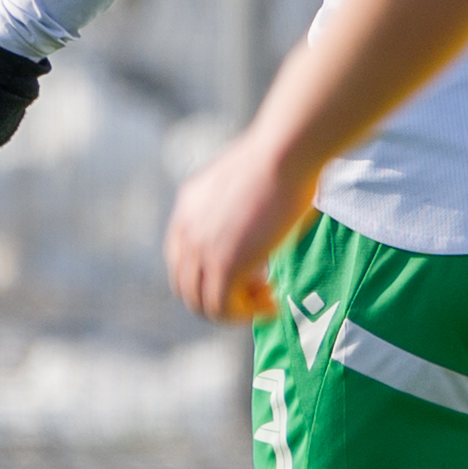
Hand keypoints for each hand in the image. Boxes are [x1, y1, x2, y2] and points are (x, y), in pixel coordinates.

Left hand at [163, 117, 318, 322]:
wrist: (285, 153)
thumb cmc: (285, 156)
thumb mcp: (250, 177)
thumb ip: (244, 198)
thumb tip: (271, 201)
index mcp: (188, 206)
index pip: (182, 257)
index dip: (212, 272)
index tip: (250, 271)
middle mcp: (186, 231)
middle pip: (186, 285)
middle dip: (222, 295)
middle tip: (261, 289)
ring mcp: (201, 250)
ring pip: (201, 303)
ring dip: (235, 309)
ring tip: (266, 300)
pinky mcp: (224, 264)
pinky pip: (223, 308)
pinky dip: (245, 315)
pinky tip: (271, 305)